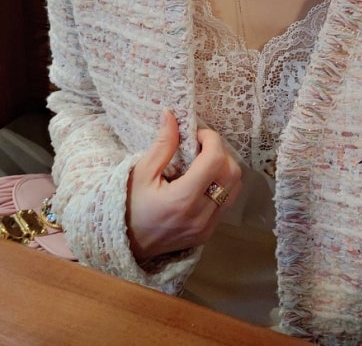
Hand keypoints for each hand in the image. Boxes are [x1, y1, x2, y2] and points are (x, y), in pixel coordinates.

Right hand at [126, 110, 241, 262]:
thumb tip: (172, 115)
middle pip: (232, 172)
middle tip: (200, 147)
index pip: (215, 160)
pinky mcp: (209, 233)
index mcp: (183, 199)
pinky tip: (202, 182)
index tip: (197, 134)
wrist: (126, 245)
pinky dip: (221, 186)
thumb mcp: (141, 172)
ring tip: (203, 163)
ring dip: (224, 169)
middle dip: (220, 152)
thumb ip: (162, 144)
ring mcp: (208, 227)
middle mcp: (201, 215)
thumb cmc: (130, 205)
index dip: (211, 139)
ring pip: (235, 188)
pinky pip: (227, 203)